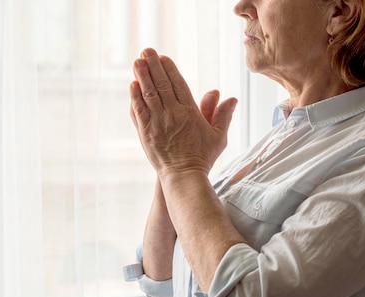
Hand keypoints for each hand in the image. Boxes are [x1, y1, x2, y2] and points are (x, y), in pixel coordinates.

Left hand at [129, 48, 237, 178]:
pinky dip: (135, 97)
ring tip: (137, 61)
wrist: (184, 177)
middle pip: (161, 85)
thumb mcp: (218, 136)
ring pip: (148, 95)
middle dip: (153, 66)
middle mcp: (172, 115)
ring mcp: (157, 123)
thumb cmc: (202, 157)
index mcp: (190, 113)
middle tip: (146, 51)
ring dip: (142, 76)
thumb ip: (223, 115)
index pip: (178, 84)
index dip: (170, 69)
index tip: (163, 58)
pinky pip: (138, 111)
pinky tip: (132, 85)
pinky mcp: (145, 133)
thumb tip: (231, 98)